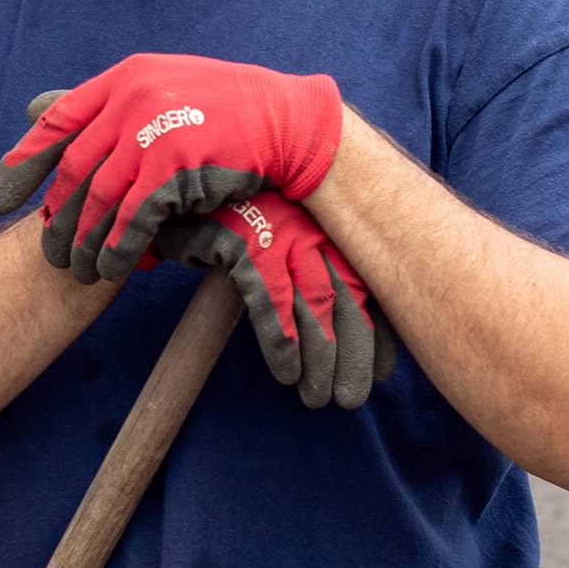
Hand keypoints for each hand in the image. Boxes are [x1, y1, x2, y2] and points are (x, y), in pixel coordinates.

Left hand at [0, 54, 343, 282]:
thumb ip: (108, 105)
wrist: (285, 122)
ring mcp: (153, 132)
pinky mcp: (175, 167)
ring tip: (74, 269)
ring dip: (82, 239)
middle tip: (47, 249)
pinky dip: (117, 247)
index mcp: (124, 78)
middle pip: (74, 168)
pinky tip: (109, 269)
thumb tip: (36, 112)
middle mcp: (132, 100)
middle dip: (56, 215)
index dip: (24, 162)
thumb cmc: (222, 111)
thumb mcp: (161, 90)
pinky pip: (133, 217)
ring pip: (98, 197)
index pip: (57, 120)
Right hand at [154, 190, 397, 408]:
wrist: (184, 168)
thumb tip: (333, 314)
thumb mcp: (278, 231)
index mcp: (327, 225)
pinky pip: (271, 303)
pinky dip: (282, 343)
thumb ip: (305, 264)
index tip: (384, 371)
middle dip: (354, 355)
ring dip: (321, 359)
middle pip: (348, 300)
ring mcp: (280, 235)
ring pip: (316, 307)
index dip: (378, 332)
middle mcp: (313, 228)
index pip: (366, 283)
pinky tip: (287, 373)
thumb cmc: (233, 208)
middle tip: (352, 398)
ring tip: (318, 398)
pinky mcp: (244, 245)